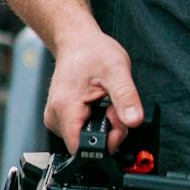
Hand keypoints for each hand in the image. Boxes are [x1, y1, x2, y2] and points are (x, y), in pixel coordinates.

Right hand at [45, 27, 143, 153]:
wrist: (77, 41)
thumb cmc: (92, 51)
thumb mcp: (117, 70)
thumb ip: (126, 97)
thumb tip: (134, 120)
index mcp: (65, 107)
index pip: (82, 148)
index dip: (105, 141)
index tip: (115, 119)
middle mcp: (55, 116)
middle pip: (85, 144)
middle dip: (107, 131)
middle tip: (113, 106)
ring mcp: (56, 117)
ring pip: (84, 139)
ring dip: (102, 126)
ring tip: (105, 102)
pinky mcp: (61, 117)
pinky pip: (81, 131)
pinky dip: (94, 122)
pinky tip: (97, 104)